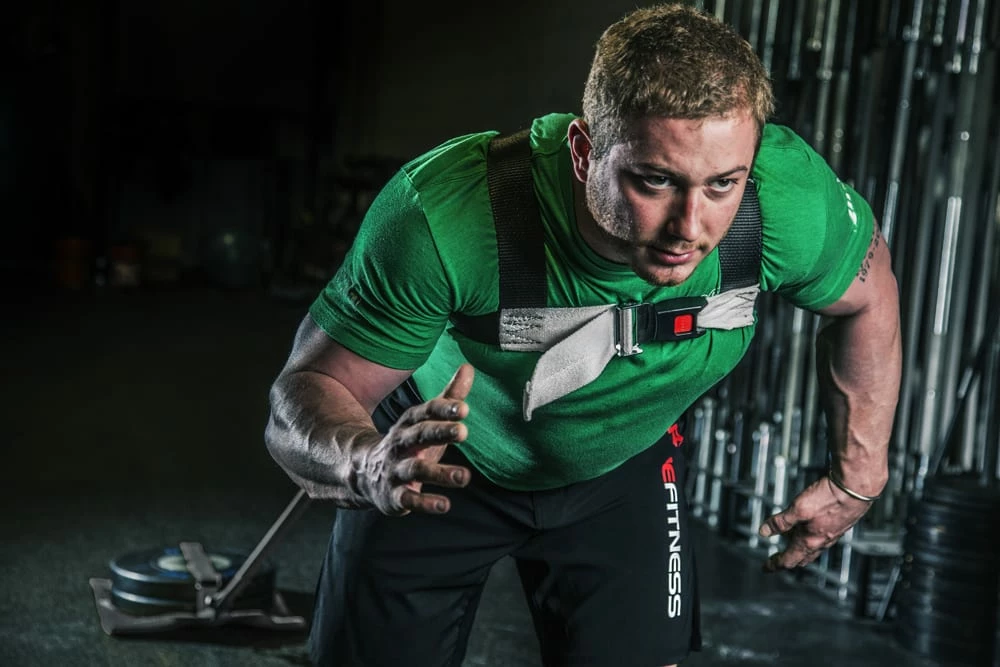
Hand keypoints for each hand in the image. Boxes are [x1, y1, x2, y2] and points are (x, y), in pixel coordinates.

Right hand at [354, 364, 474, 515]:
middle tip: (464, 431)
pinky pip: (409, 499)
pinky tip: (445, 504)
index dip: (443, 409)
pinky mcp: (394, 496)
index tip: (464, 408)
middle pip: (419, 436)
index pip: (425, 412)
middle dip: (440, 433)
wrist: (363, 473)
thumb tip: (469, 366)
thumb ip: (449, 397)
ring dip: (439, 473)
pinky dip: (425, 503)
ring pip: (415, 470)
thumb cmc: (407, 444)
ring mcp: (395, 470)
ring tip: (464, 476)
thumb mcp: (426, 421)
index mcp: (410, 424)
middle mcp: (400, 445)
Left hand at [758, 475, 871, 571]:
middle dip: (788, 560)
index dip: (775, 564)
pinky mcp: (839, 524)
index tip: (766, 568)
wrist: (856, 488)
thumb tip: (764, 532)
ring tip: (789, 541)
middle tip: (777, 560)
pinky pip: (822, 537)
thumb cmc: (829, 498)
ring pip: (813, 547)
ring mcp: (832, 533)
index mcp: (810, 541)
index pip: (789, 559)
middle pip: (802, 557)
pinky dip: (811, 536)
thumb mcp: (798, 508)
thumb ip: (780, 522)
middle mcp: (822, 541)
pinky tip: (809, 526)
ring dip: (800, 547)